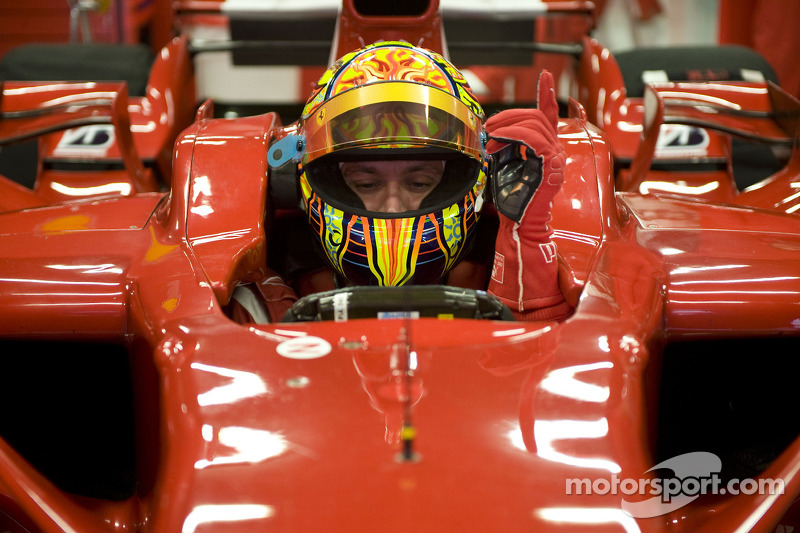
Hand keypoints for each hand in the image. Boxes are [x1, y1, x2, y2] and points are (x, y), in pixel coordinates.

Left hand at [485, 70, 564, 223]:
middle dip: (508, 116)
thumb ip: (505, 146)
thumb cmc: (512, 201)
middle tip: (488, 128)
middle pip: (535, 116)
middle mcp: (555, 149)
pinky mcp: (551, 163)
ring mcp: (556, 156)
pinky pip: (533, 137)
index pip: (549, 115)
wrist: (519, 225)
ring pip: (533, 123)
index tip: (544, 75)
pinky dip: (512, 134)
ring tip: (489, 142)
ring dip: (506, 128)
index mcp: (546, 148)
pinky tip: (498, 141)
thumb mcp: (504, 165)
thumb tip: (491, 131)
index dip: (546, 94)